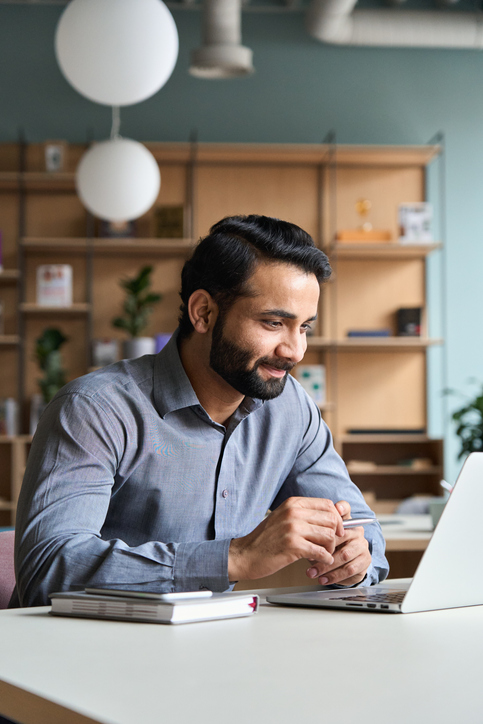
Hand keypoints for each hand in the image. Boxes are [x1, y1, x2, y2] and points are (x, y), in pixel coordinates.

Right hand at [228, 497, 344, 581]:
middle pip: (331, 520)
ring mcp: (293, 528)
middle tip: (329, 545)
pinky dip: (324, 559)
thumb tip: (332, 517)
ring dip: (329, 548)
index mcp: (293, 503)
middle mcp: (294, 512)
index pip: (327, 505)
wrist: (245, 554)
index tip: (337, 530)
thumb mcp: (283, 518)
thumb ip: (304, 515)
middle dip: (335, 535)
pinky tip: (319, 561)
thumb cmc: (265, 539)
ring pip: (329, 536)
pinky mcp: (293, 546)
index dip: (337, 519)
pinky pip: (321, 552)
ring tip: (322, 554)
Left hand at [306, 501, 370, 585]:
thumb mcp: (319, 539)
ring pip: (344, 555)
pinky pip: (349, 569)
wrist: (342, 568)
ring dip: (326, 566)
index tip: (336, 509)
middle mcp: (356, 531)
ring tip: (312, 572)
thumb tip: (302, 535)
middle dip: (323, 547)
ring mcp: (362, 545)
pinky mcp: (365, 560)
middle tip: (308, 556)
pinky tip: (323, 579)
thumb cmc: (328, 548)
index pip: (346, 509)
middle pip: (341, 536)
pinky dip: (334, 576)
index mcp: (346, 521)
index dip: (342, 508)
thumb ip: (314, 533)